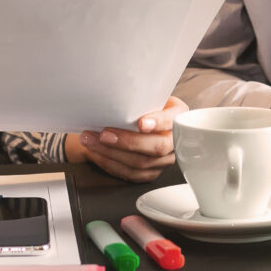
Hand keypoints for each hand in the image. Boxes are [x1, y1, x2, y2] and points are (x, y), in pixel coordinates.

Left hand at [71, 96, 185, 182]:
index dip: (157, 123)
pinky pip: (131, 174)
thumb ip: (139, 100)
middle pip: (157, 147)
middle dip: (127, 142)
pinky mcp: (151, 172)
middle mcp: (176, 140)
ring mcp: (165, 159)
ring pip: (141, 163)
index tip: (141, 123)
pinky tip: (97, 153)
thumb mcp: (145, 97)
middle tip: (104, 134)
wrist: (137, 118)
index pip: (172, 121)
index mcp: (179, 116)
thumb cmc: (142, 106)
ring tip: (91, 141)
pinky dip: (110, 164)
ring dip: (111, 153)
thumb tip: (117, 97)